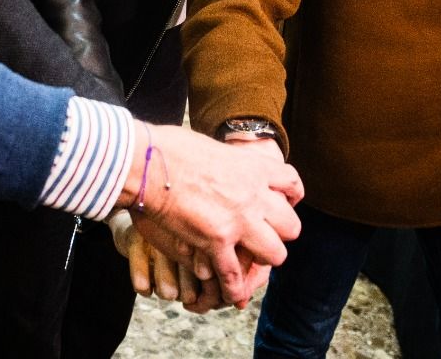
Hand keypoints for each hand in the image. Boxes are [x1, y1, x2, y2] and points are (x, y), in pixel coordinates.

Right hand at [118, 124, 302, 307]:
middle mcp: (254, 195)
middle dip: (280, 233)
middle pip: (291, 225)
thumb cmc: (170, 148)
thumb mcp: (213, 147)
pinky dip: (233, 287)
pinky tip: (231, 294)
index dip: (291, 196)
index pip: (292, 183)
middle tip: (264, 234)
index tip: (282, 202)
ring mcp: (238, 220)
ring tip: (249, 259)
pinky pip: (234, 274)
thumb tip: (225, 168)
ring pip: (274, 254)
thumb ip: (228, 163)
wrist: (147, 161)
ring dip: (262, 258)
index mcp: (254, 167)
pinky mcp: (216, 240)